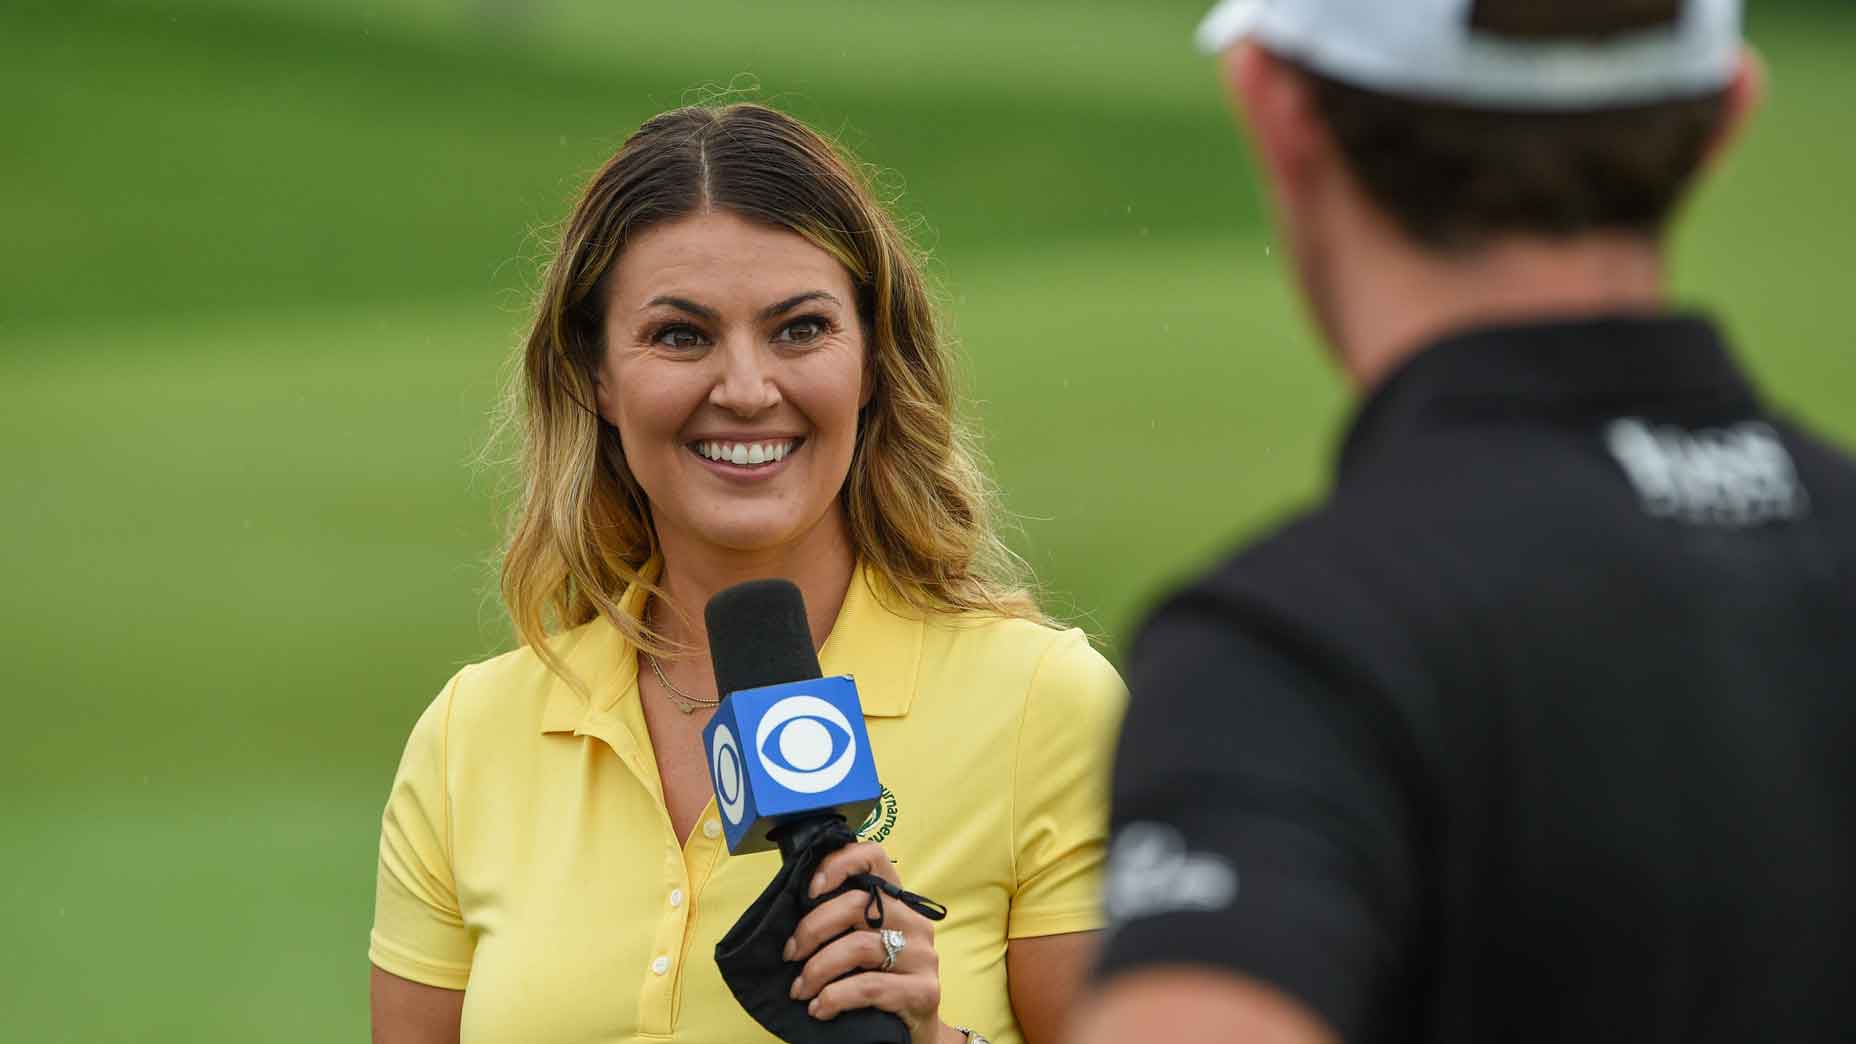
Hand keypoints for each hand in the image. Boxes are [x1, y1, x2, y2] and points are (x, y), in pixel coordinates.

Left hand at [784, 841, 955, 1043]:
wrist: (914, 1033)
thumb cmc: (878, 984)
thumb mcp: (861, 947)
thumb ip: (841, 922)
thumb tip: (790, 906)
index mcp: (898, 903)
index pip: (873, 858)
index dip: (839, 863)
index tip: (810, 889)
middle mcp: (915, 922)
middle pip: (856, 904)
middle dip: (811, 929)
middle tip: (790, 955)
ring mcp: (923, 956)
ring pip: (858, 946)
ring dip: (817, 970)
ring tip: (800, 991)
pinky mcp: (923, 991)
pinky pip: (869, 986)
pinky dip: (835, 997)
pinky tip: (820, 1009)